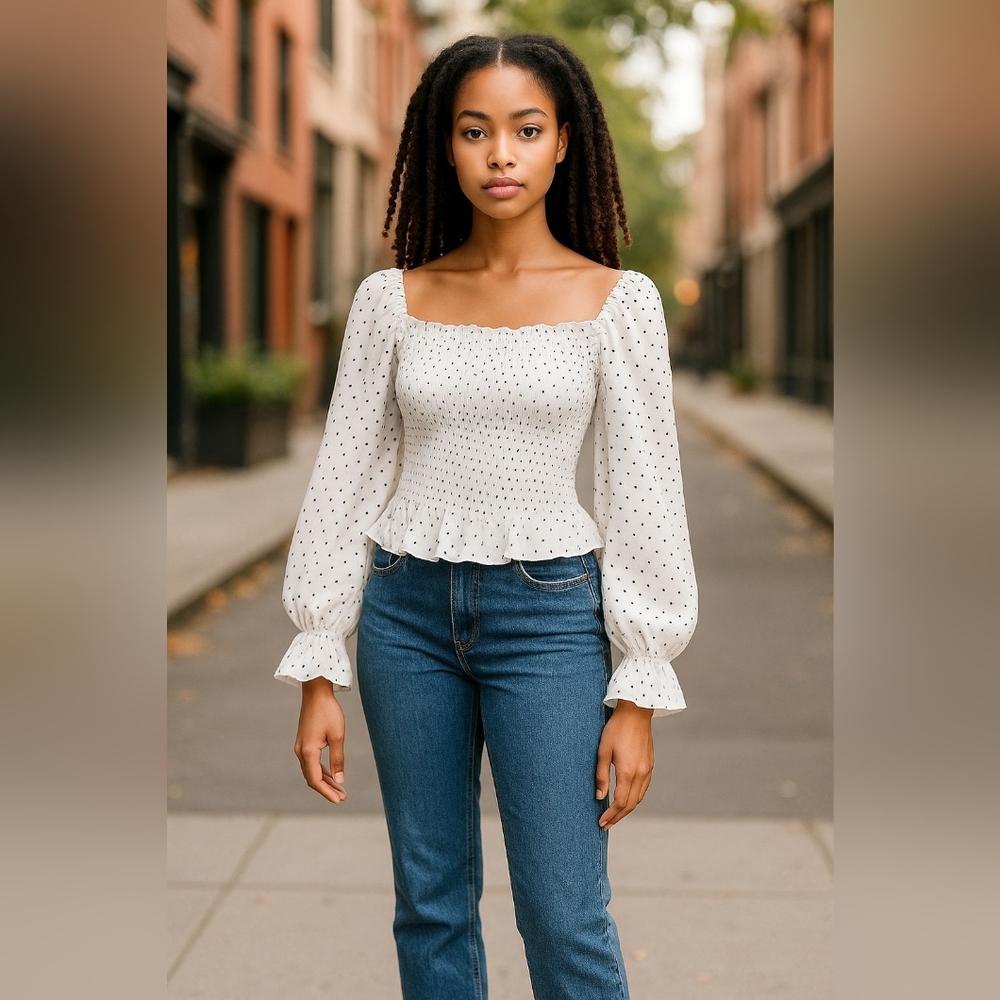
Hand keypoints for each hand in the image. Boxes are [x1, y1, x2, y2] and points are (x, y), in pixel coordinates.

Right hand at [294, 679, 346, 803]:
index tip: (339, 800)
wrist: (316, 692)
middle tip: (343, 797)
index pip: (316, 780)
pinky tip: (332, 775)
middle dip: (327, 789)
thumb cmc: (328, 712)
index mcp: (308, 752)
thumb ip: (338, 759)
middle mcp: (301, 752)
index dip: (327, 792)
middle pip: (313, 778)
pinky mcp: (305, 742)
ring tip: (340, 789)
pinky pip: (312, 762)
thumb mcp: (337, 736)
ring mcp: (301, 747)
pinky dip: (322, 770)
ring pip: (312, 771)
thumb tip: (340, 780)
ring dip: (326, 781)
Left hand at [595, 700, 654, 828]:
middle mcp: (641, 774)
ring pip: (639, 798)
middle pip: (630, 804)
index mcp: (628, 772)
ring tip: (615, 815)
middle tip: (606, 825)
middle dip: (618, 817)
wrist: (636, 712)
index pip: (620, 802)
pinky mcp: (650, 764)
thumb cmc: (616, 728)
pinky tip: (626, 798)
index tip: (601, 823)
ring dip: (627, 809)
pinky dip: (634, 798)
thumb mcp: (603, 750)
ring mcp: (647, 769)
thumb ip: (601, 775)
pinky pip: (643, 788)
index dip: (611, 815)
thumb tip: (599, 796)